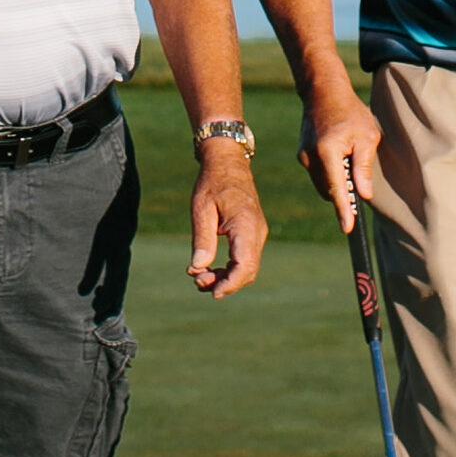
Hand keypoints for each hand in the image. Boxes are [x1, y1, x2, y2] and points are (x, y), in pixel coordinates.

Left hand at [189, 146, 266, 297]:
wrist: (228, 163)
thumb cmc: (212, 182)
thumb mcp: (201, 209)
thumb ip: (202, 239)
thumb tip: (198, 268)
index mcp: (246, 225)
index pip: (244, 265)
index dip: (230, 284)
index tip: (213, 293)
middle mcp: (257, 232)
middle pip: (248, 272)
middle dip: (225, 284)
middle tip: (198, 283)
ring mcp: (257, 234)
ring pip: (248, 268)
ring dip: (226, 278)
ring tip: (200, 277)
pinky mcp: (252, 234)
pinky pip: (246, 259)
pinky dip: (230, 269)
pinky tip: (210, 269)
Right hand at [296, 81, 381, 233]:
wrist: (323, 93)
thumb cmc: (351, 112)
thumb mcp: (367, 137)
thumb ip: (364, 167)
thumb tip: (364, 194)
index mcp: (328, 152)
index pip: (337, 189)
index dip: (344, 211)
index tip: (348, 228)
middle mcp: (311, 158)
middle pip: (330, 191)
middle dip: (345, 194)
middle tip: (361, 185)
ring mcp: (304, 157)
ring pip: (324, 185)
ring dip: (338, 183)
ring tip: (350, 160)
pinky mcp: (302, 156)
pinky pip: (319, 175)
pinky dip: (331, 174)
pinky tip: (341, 158)